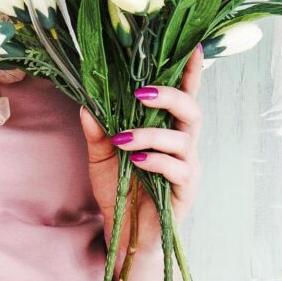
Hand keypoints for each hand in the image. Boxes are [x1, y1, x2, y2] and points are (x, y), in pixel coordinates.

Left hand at [78, 42, 204, 255]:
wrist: (123, 234)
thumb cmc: (118, 193)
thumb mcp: (100, 159)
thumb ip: (97, 133)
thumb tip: (87, 104)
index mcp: (166, 131)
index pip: (184, 96)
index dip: (191, 72)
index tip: (194, 46)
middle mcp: (182, 145)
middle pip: (192, 110)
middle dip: (170, 96)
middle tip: (139, 94)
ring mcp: (187, 168)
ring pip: (182, 139)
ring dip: (151, 134)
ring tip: (123, 140)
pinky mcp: (184, 191)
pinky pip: (178, 169)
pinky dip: (157, 161)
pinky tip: (137, 161)